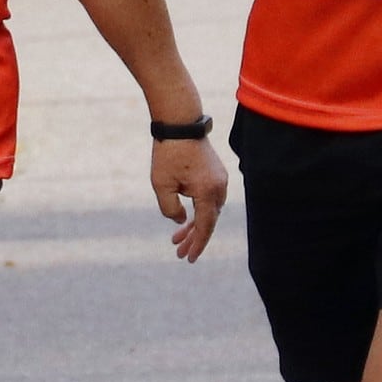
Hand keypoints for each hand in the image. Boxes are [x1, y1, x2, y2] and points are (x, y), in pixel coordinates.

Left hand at [152, 134, 229, 262]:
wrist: (179, 123)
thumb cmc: (168, 153)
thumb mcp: (161, 185)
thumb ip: (170, 208)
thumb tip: (181, 220)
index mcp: (208, 191)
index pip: (205, 226)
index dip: (197, 244)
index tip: (189, 258)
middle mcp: (219, 187)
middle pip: (209, 220)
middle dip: (194, 238)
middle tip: (179, 253)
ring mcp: (220, 179)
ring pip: (209, 210)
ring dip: (195, 224)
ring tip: (177, 238)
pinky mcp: (216, 173)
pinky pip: (209, 199)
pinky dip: (199, 210)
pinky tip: (186, 218)